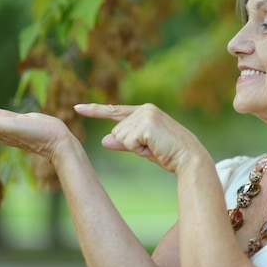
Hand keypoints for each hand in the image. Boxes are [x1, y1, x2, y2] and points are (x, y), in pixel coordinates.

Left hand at [74, 103, 207, 172]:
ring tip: (155, 148)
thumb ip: (123, 142)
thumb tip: (103, 140)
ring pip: (120, 137)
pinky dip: (139, 150)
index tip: (77, 108)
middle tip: (153, 148)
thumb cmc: (169, 154)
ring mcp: (145, 114)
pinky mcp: (146, 124)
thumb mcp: (143, 148)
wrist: (190, 158)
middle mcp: (144, 109)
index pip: (114, 111)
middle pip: (116, 131)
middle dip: (130, 145)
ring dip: (135, 148)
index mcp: (144, 111)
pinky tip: (155, 148)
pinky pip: (127, 142)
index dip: (95, 110)